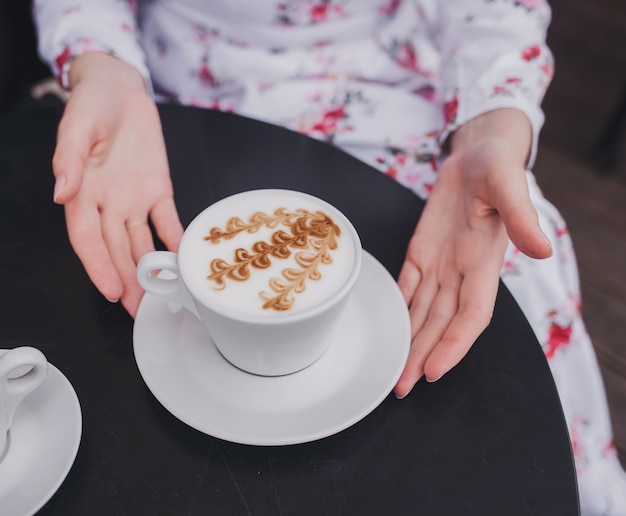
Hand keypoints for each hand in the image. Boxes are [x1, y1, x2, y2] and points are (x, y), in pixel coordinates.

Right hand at [52, 52, 183, 316]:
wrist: (120, 90)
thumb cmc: (91, 106)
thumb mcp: (75, 126)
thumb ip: (69, 160)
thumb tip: (60, 192)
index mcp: (83, 193)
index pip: (87, 239)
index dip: (98, 265)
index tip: (111, 289)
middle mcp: (108, 203)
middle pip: (116, 250)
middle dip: (126, 280)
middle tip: (138, 309)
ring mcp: (134, 199)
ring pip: (140, 243)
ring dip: (148, 270)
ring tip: (158, 297)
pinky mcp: (158, 190)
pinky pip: (167, 220)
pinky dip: (174, 239)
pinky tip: (182, 259)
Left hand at [394, 109, 551, 397]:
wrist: (476, 155)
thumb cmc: (498, 167)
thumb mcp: (509, 184)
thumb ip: (521, 216)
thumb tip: (542, 248)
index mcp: (485, 262)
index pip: (470, 315)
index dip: (454, 344)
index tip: (434, 370)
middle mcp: (462, 271)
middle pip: (441, 323)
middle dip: (423, 355)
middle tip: (401, 386)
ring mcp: (441, 263)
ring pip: (422, 311)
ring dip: (409, 340)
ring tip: (393, 369)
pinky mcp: (422, 251)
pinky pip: (408, 285)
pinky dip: (398, 308)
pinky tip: (388, 328)